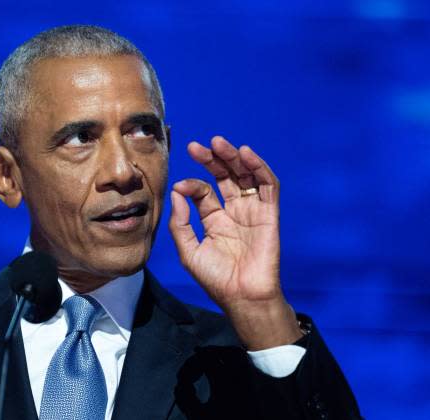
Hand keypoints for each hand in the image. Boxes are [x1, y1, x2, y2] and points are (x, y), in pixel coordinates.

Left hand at [169, 136, 301, 349]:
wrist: (242, 297)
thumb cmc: (216, 279)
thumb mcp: (189, 251)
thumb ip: (181, 222)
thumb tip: (177, 192)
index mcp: (214, 220)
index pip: (203, 192)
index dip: (192, 184)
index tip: (180, 185)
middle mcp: (234, 212)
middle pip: (225, 177)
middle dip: (212, 160)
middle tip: (196, 147)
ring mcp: (252, 212)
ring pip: (245, 176)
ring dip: (234, 157)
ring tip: (218, 143)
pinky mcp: (269, 214)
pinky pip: (267, 186)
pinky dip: (259, 168)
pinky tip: (245, 154)